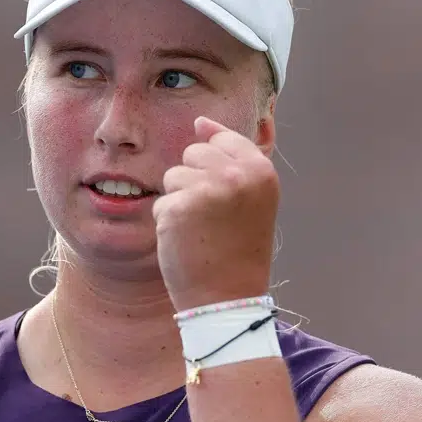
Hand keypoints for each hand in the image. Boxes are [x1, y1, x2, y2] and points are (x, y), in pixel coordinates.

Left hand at [153, 116, 279, 311]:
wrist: (228, 299)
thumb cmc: (237, 250)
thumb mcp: (250, 198)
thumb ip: (232, 159)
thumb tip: (200, 122)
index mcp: (261, 169)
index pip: (222, 138)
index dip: (214, 167)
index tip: (222, 198)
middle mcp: (237, 175)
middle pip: (193, 153)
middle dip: (194, 182)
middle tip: (212, 219)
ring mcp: (207, 190)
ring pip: (173, 176)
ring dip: (179, 202)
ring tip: (200, 230)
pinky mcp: (178, 208)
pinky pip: (160, 203)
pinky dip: (168, 223)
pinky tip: (187, 242)